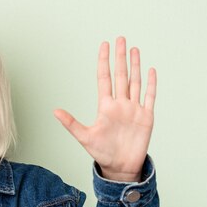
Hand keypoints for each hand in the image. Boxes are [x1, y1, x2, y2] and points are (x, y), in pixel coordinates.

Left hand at [53, 37, 155, 181]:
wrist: (120, 167)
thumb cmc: (101, 153)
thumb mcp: (84, 137)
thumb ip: (71, 123)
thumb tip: (55, 111)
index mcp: (105, 106)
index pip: (104, 78)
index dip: (104, 62)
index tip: (104, 45)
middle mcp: (120, 104)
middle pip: (121, 75)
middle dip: (120, 57)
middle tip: (120, 39)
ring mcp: (134, 109)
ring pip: (135, 82)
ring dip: (135, 66)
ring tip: (134, 49)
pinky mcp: (146, 117)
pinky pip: (149, 97)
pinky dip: (151, 84)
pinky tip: (151, 70)